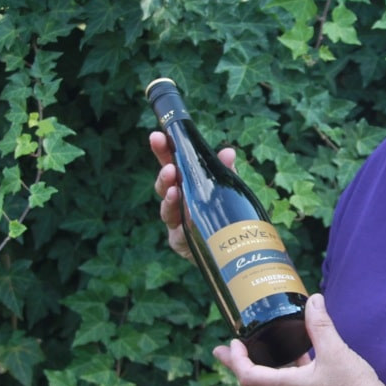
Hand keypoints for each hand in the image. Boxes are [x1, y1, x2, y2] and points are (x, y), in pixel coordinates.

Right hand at [149, 130, 235, 263]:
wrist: (229, 248)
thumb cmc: (223, 213)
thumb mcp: (227, 189)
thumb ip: (225, 172)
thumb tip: (228, 152)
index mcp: (185, 184)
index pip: (171, 163)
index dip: (162, 150)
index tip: (156, 136)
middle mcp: (176, 201)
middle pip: (164, 186)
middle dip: (164, 176)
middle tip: (169, 169)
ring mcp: (176, 222)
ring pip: (167, 210)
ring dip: (170, 199)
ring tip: (175, 191)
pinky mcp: (180, 242)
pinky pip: (178, 233)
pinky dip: (182, 224)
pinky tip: (185, 218)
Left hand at [213, 293, 385, 385]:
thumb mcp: (336, 351)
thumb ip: (321, 325)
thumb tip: (313, 301)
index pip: (248, 377)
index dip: (236, 360)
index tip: (232, 343)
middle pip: (255, 382)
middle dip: (241, 363)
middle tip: (228, 347)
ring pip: (274, 385)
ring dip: (265, 367)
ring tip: (262, 348)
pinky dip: (286, 372)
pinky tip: (300, 358)